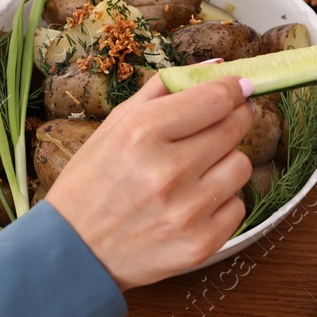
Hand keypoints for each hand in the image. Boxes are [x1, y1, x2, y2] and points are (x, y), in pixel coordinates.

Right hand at [45, 74, 253, 289]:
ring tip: (195, 171)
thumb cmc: (94, 181)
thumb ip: (165, 89)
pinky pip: (238, 205)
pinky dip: (221, 201)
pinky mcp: (202, 243)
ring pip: (242, 165)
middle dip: (233, 120)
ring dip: (225, 163)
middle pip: (235, 127)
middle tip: (219, 125)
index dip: (234, 88)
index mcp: (143, 132)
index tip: (240, 87)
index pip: (217, 98)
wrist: (74, 250)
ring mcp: (187, 209)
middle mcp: (168, 170)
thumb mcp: (116, 125)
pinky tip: (192, 203)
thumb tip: (218, 66)